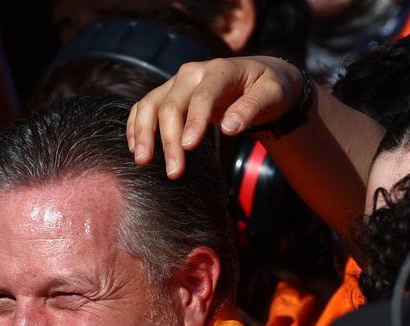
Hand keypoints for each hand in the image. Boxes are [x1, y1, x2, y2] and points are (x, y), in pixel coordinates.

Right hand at [126, 56, 303, 178]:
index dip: (194, 121)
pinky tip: (135, 148)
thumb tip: (230, 127)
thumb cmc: (269, 86)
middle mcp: (193, 72)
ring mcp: (178, 83)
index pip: (202, 95)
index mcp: (220, 70)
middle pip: (171, 104)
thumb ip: (253, 108)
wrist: (259, 75)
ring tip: (142, 161)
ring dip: (143, 133)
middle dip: (168, 139)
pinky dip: (136, 126)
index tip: (188, 147)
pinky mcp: (169, 93)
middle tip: (173, 172)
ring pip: (151, 104)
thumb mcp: (273, 94)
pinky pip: (145, 106)